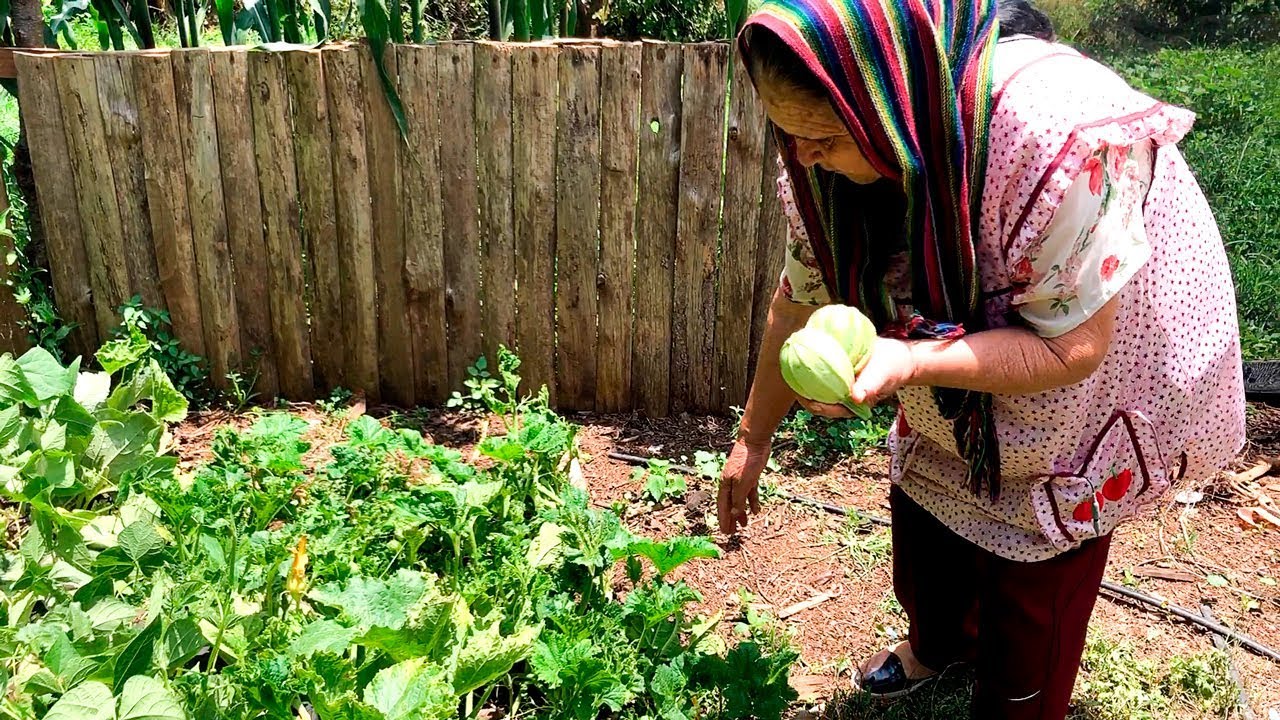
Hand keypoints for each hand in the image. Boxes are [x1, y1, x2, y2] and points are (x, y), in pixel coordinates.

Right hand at [717, 438, 770, 533]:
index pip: (723, 506)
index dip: (724, 519)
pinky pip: (750, 493)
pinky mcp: (750, 476)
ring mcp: (740, 480)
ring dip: (741, 512)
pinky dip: (752, 501)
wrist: (754, 441)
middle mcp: (731, 483)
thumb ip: (738, 498)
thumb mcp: (743, 482)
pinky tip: (756, 510)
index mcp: (725, 485)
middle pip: (730, 505)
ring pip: (740, 500)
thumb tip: (734, 514)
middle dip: (730, 519)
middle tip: (732, 533)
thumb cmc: (746, 460)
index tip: (725, 532)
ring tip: (744, 525)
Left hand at [796, 337, 917, 417]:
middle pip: (819, 400)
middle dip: (804, 394)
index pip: (828, 409)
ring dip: (806, 381)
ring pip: (819, 388)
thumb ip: (870, 387)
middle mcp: (844, 397)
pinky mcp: (841, 374)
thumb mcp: (882, 376)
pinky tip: (805, 356)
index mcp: (852, 404)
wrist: (899, 355)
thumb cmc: (892, 368)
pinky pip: (824, 374)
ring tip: (791, 369)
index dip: (814, 405)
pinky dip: (815, 369)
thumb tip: (856, 397)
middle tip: (790, 380)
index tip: (802, 396)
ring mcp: (841, 386)